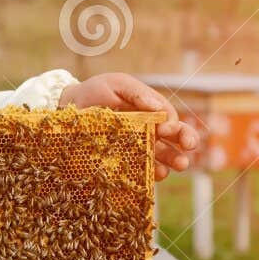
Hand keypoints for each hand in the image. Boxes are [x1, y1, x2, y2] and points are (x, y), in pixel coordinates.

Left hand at [58, 73, 198, 179]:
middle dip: (186, 140)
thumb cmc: (95, 92)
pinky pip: (144, 168)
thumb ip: (137, 93)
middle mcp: (149, 128)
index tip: (166, 128)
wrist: (69, 108)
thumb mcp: (116, 85)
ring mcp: (139, 146)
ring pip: (163, 155)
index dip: (173, 123)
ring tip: (180, 164)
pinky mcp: (126, 160)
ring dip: (174, 160)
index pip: (170, 117)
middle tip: (189, 146)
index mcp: (150, 109)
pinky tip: (157, 174)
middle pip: (175, 136)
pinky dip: (152, 172)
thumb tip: (157, 107)